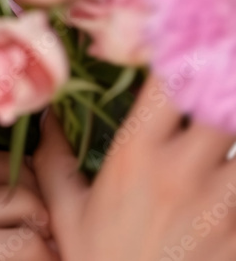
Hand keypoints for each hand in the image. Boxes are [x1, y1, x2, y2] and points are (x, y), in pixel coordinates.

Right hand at [34, 74, 235, 260]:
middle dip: (222, 91)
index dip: (184, 58)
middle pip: (224, 103)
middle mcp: (185, 171)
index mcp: (136, 157)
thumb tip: (48, 119)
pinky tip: (227, 186)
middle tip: (216, 82)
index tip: (184, 49)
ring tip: (222, 139)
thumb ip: (54, 162)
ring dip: (232, 141)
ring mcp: (225, 204)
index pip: (170, 83)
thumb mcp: (68, 215)